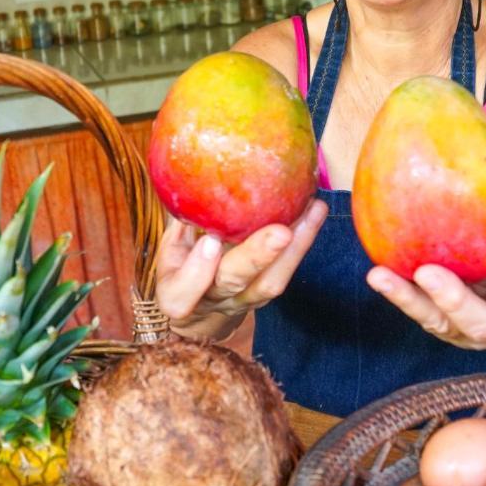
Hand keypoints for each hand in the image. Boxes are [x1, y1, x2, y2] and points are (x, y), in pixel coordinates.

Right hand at [155, 199, 327, 333]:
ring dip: (295, 247)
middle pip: (234, 283)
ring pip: (270, 281)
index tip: (211, 241)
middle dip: (258, 257)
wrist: (202, 305)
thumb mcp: (170, 248)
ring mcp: (243, 300)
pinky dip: (303, 240)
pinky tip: (314, 211)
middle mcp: (212, 300)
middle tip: (282, 231)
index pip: (181, 295)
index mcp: (177, 293)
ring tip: (312, 210)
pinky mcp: (265, 293)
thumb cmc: (181, 264)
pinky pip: (286, 271)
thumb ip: (180, 224)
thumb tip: (189, 180)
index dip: (196, 272)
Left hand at [365, 229, 485, 351]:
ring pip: (439, 323)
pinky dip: (398, 294)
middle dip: (453, 299)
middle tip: (427, 273)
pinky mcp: (443, 326)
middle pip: (480, 325)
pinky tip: (377, 273)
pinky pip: (420, 312)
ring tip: (380, 276)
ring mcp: (468, 334)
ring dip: (409, 300)